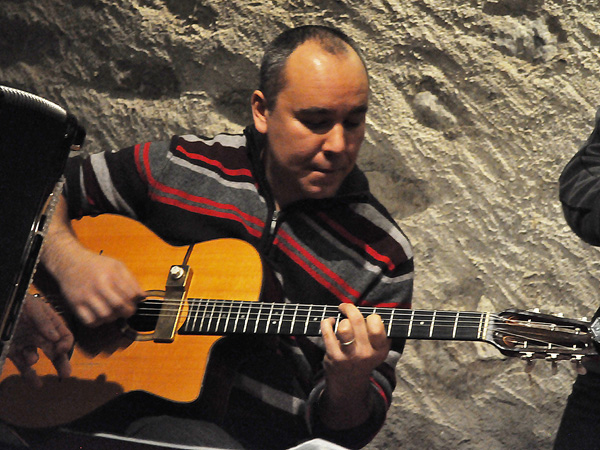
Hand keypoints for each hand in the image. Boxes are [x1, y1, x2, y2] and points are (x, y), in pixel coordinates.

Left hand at [7, 294, 73, 386]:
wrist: (2, 302)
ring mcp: (25, 343)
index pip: (63, 335)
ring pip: (36, 358)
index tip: (61, 349)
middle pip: (53, 349)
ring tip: (30, 359)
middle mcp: (38, 334)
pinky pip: (22, 366)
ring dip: (34, 361)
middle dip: (60, 361)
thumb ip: (43, 320)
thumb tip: (56, 337)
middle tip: (66, 373)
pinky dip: (29, 375)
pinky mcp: (12, 351)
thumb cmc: (17, 302)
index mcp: (47, 322)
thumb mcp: (31, 306)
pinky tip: (36, 384)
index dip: (65, 343)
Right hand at [57, 249, 143, 326]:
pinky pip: (90, 321)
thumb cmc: (96, 265)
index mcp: (111, 275)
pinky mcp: (75, 304)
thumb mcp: (117, 266)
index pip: (131, 294)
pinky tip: (100, 315)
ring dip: (113, 317)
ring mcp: (86, 296)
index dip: (135, 301)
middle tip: (126, 310)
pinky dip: (98, 322)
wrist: (69, 262)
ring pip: (105, 316)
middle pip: (119, 306)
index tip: (134, 302)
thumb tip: (143, 296)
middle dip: (127, 311)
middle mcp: (99, 285)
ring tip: (113, 312)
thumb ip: (131, 281)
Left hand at [319, 303, 390, 428]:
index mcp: (379, 350)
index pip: (377, 325)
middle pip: (357, 320)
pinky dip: (326, 322)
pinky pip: (328, 331)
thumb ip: (378, 333)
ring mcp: (349, 355)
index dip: (371, 316)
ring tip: (340, 323)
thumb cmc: (363, 360)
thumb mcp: (377, 350)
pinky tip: (329, 323)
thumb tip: (372, 312)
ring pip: (343, 326)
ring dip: (340, 320)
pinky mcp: (334, 356)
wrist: (349, 385)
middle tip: (346, 307)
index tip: (366, 316)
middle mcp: (366, 353)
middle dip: (350, 308)